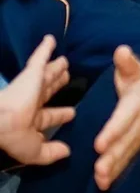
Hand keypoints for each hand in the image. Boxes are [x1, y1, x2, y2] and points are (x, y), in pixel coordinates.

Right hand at [0, 35, 74, 164]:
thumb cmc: (14, 136)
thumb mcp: (33, 151)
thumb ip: (50, 153)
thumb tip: (67, 152)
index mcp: (32, 120)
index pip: (49, 116)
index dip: (61, 115)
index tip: (72, 113)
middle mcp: (31, 101)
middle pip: (48, 90)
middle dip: (57, 84)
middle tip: (67, 77)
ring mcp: (31, 86)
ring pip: (47, 74)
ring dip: (55, 67)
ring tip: (65, 61)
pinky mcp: (31, 73)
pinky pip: (40, 57)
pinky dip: (45, 48)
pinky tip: (51, 39)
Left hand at [94, 47, 139, 190]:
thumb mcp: (135, 71)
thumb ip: (127, 63)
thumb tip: (121, 50)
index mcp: (136, 103)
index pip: (124, 118)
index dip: (113, 131)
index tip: (100, 144)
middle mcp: (139, 123)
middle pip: (126, 141)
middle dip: (113, 156)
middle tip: (99, 170)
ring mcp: (138, 136)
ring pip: (126, 153)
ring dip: (114, 168)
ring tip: (101, 181)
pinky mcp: (134, 145)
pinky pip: (126, 159)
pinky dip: (116, 173)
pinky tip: (103, 185)